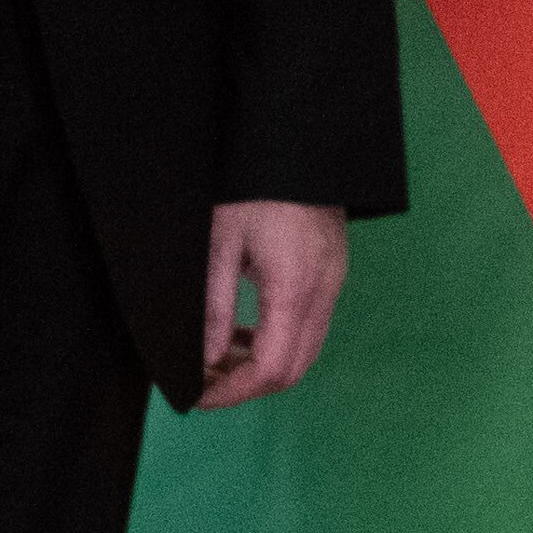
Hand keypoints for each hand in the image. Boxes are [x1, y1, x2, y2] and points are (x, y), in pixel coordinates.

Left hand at [197, 200, 347, 408]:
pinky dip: (279, 339)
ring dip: (263, 364)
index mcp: (294, 286)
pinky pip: (312, 323)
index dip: (233, 391)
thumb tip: (207, 360)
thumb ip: (215, 306)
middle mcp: (324, 289)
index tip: (198, 394)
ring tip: (218, 357)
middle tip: (204, 381)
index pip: (271, 369)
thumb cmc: (253, 184)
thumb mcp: (220, 242)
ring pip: (305, 350)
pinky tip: (246, 329)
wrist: (297, 138)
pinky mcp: (334, 269)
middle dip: (247, 385)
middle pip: (293, 368)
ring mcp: (334, 279)